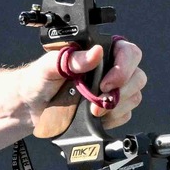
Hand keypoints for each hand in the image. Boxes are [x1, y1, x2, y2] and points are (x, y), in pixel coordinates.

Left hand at [25, 39, 147, 139]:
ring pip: (134, 96)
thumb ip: (72, 58)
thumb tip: (95, 53)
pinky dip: (113, 118)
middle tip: (97, 102)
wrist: (31, 107)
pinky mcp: (112, 109)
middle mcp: (111, 68)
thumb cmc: (38, 81)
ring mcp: (113, 90)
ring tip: (93, 110)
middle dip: (120, 93)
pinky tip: (95, 117)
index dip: (124, 68)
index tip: (105, 84)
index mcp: (99, 51)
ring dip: (115, 107)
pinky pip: (126, 114)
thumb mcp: (50, 66)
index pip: (128, 52)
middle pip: (137, 76)